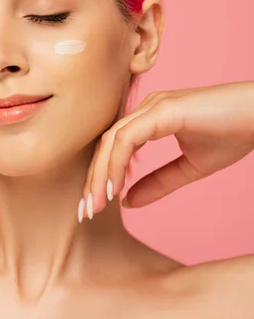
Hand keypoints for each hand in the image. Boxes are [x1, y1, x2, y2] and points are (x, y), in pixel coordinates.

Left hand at [80, 82, 253, 218]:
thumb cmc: (233, 136)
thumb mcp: (189, 168)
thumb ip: (159, 183)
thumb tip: (127, 202)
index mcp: (150, 119)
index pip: (114, 147)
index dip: (101, 176)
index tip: (94, 207)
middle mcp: (147, 109)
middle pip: (106, 144)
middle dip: (93, 179)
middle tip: (85, 212)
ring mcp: (153, 106)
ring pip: (111, 141)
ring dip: (100, 174)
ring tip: (95, 205)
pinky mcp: (163, 110)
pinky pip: (128, 138)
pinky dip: (116, 163)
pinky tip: (113, 188)